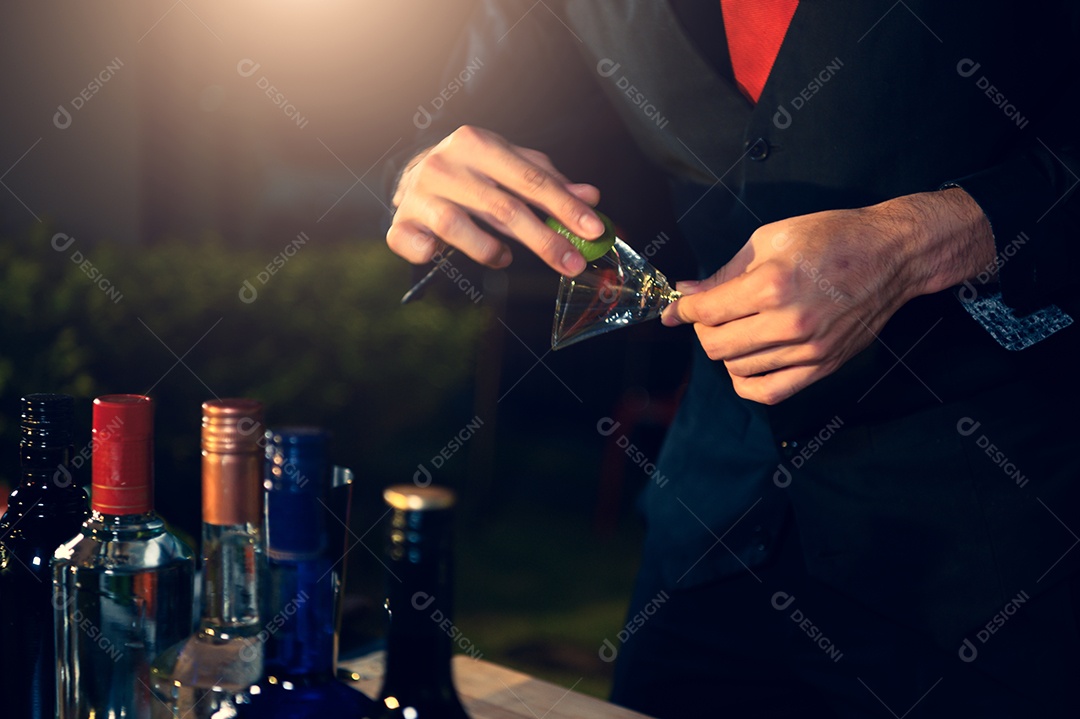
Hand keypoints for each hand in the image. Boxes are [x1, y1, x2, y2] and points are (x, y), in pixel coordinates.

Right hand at [386, 125, 603, 275]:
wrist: (412, 172)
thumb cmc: (472, 170)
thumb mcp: (510, 165)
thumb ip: (548, 180)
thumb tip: (591, 196)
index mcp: (477, 143)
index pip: (529, 178)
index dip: (564, 206)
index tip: (592, 230)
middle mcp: (445, 164)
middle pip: (502, 207)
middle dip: (543, 240)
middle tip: (571, 264)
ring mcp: (419, 194)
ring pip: (459, 228)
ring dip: (490, 250)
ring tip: (504, 257)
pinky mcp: (401, 222)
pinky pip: (417, 247)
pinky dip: (430, 254)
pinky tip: (440, 253)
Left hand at [662, 189, 994, 403]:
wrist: (892, 255)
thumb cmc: (833, 238)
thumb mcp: (771, 239)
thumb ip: (725, 272)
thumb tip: (687, 292)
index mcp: (773, 284)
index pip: (706, 312)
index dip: (684, 309)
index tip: (678, 308)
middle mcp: (789, 322)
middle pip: (716, 346)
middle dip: (703, 329)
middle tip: (711, 314)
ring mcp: (809, 349)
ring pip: (737, 368)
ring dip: (726, 351)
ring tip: (737, 328)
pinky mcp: (823, 366)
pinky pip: (769, 393)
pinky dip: (746, 383)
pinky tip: (746, 362)